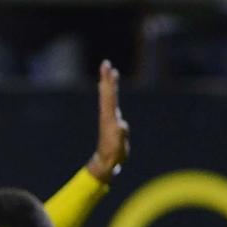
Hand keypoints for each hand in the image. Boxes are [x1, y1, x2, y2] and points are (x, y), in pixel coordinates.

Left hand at [86, 60, 128, 182]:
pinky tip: (109, 92)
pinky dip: (110, 95)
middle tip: (105, 64)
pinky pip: (111, 104)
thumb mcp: (117, 147)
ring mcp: (109, 118)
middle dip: (107, 78)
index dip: (110, 84)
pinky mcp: (112, 122)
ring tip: (108, 73)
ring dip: (108, 84)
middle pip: (107, 93)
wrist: (105, 162)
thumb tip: (121, 125)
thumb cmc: (113, 155)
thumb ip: (120, 136)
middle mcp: (107, 116)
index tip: (110, 71)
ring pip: (108, 97)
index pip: (109, 97)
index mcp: (109, 118)